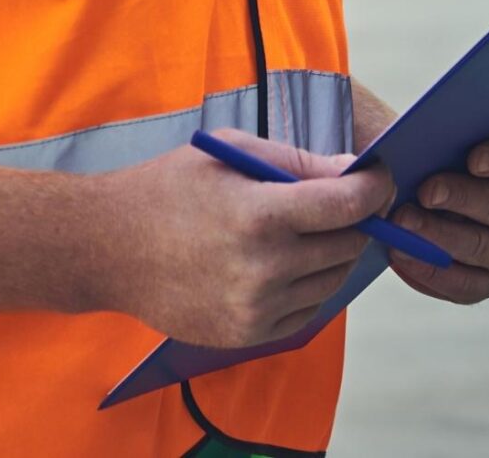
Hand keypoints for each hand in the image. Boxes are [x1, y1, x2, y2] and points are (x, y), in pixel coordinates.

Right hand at [93, 132, 393, 346]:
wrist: (107, 248)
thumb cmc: (168, 188)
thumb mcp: (230, 153)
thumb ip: (298, 163)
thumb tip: (355, 173)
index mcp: (260, 214)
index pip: (348, 205)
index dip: (374, 186)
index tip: (380, 176)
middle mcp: (264, 267)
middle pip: (348, 243)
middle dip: (353, 217)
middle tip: (336, 199)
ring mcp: (257, 308)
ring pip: (332, 279)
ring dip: (330, 252)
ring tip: (298, 229)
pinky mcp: (248, 334)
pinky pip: (308, 310)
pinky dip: (308, 285)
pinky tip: (279, 261)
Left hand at [385, 138, 488, 305]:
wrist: (433, 209)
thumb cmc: (442, 168)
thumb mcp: (447, 151)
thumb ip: (439, 146)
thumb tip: (405, 155)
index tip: (473, 159)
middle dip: (459, 197)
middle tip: (425, 192)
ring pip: (478, 246)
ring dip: (437, 235)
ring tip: (401, 223)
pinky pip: (463, 284)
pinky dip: (430, 270)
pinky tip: (401, 253)